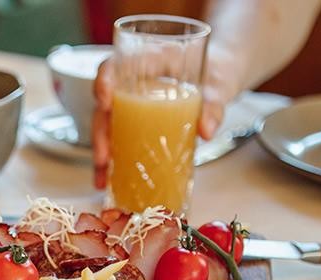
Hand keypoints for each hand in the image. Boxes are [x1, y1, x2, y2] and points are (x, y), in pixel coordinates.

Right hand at [91, 44, 242, 189]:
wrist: (221, 76)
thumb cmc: (217, 71)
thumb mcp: (220, 84)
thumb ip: (214, 104)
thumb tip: (206, 131)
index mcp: (152, 59)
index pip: (117, 63)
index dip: (105, 79)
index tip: (104, 99)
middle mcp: (134, 81)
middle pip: (106, 103)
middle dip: (100, 132)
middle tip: (103, 156)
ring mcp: (134, 102)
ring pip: (108, 124)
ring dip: (102, 152)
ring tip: (101, 178)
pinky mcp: (139, 122)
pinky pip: (120, 137)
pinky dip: (113, 159)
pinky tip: (108, 179)